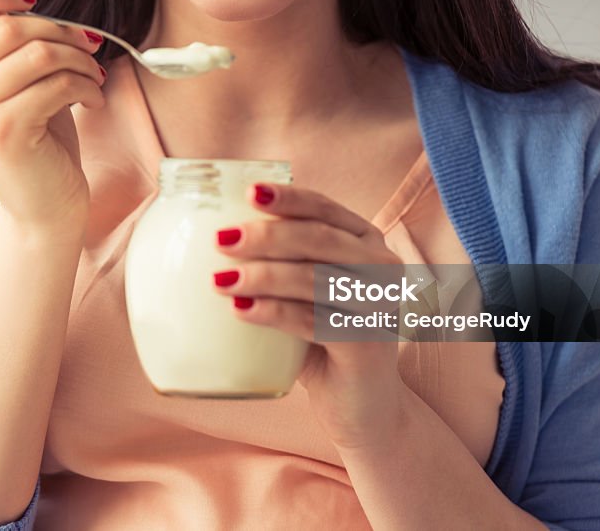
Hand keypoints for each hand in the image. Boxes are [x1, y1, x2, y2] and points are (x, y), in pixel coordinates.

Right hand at [0, 0, 106, 230]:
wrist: (44, 207)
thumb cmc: (31, 137)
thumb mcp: (5, 75)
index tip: (31, 1)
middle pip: (4, 25)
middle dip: (58, 30)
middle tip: (88, 46)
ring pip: (34, 52)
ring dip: (77, 59)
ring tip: (92, 75)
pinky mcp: (0, 133)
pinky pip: (53, 83)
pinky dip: (84, 84)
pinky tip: (91, 97)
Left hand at [211, 183, 406, 449]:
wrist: (364, 407)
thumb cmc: (325, 341)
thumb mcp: (307, 294)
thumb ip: (282, 263)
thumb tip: (218, 238)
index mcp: (367, 243)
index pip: (326, 208)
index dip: (289, 198)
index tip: (249, 192)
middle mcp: (382, 268)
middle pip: (319, 239)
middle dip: (267, 236)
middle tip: (221, 240)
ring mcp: (378, 306)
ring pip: (314, 278)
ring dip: (263, 276)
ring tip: (220, 281)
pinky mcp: (366, 344)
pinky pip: (313, 320)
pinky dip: (273, 313)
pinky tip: (240, 310)